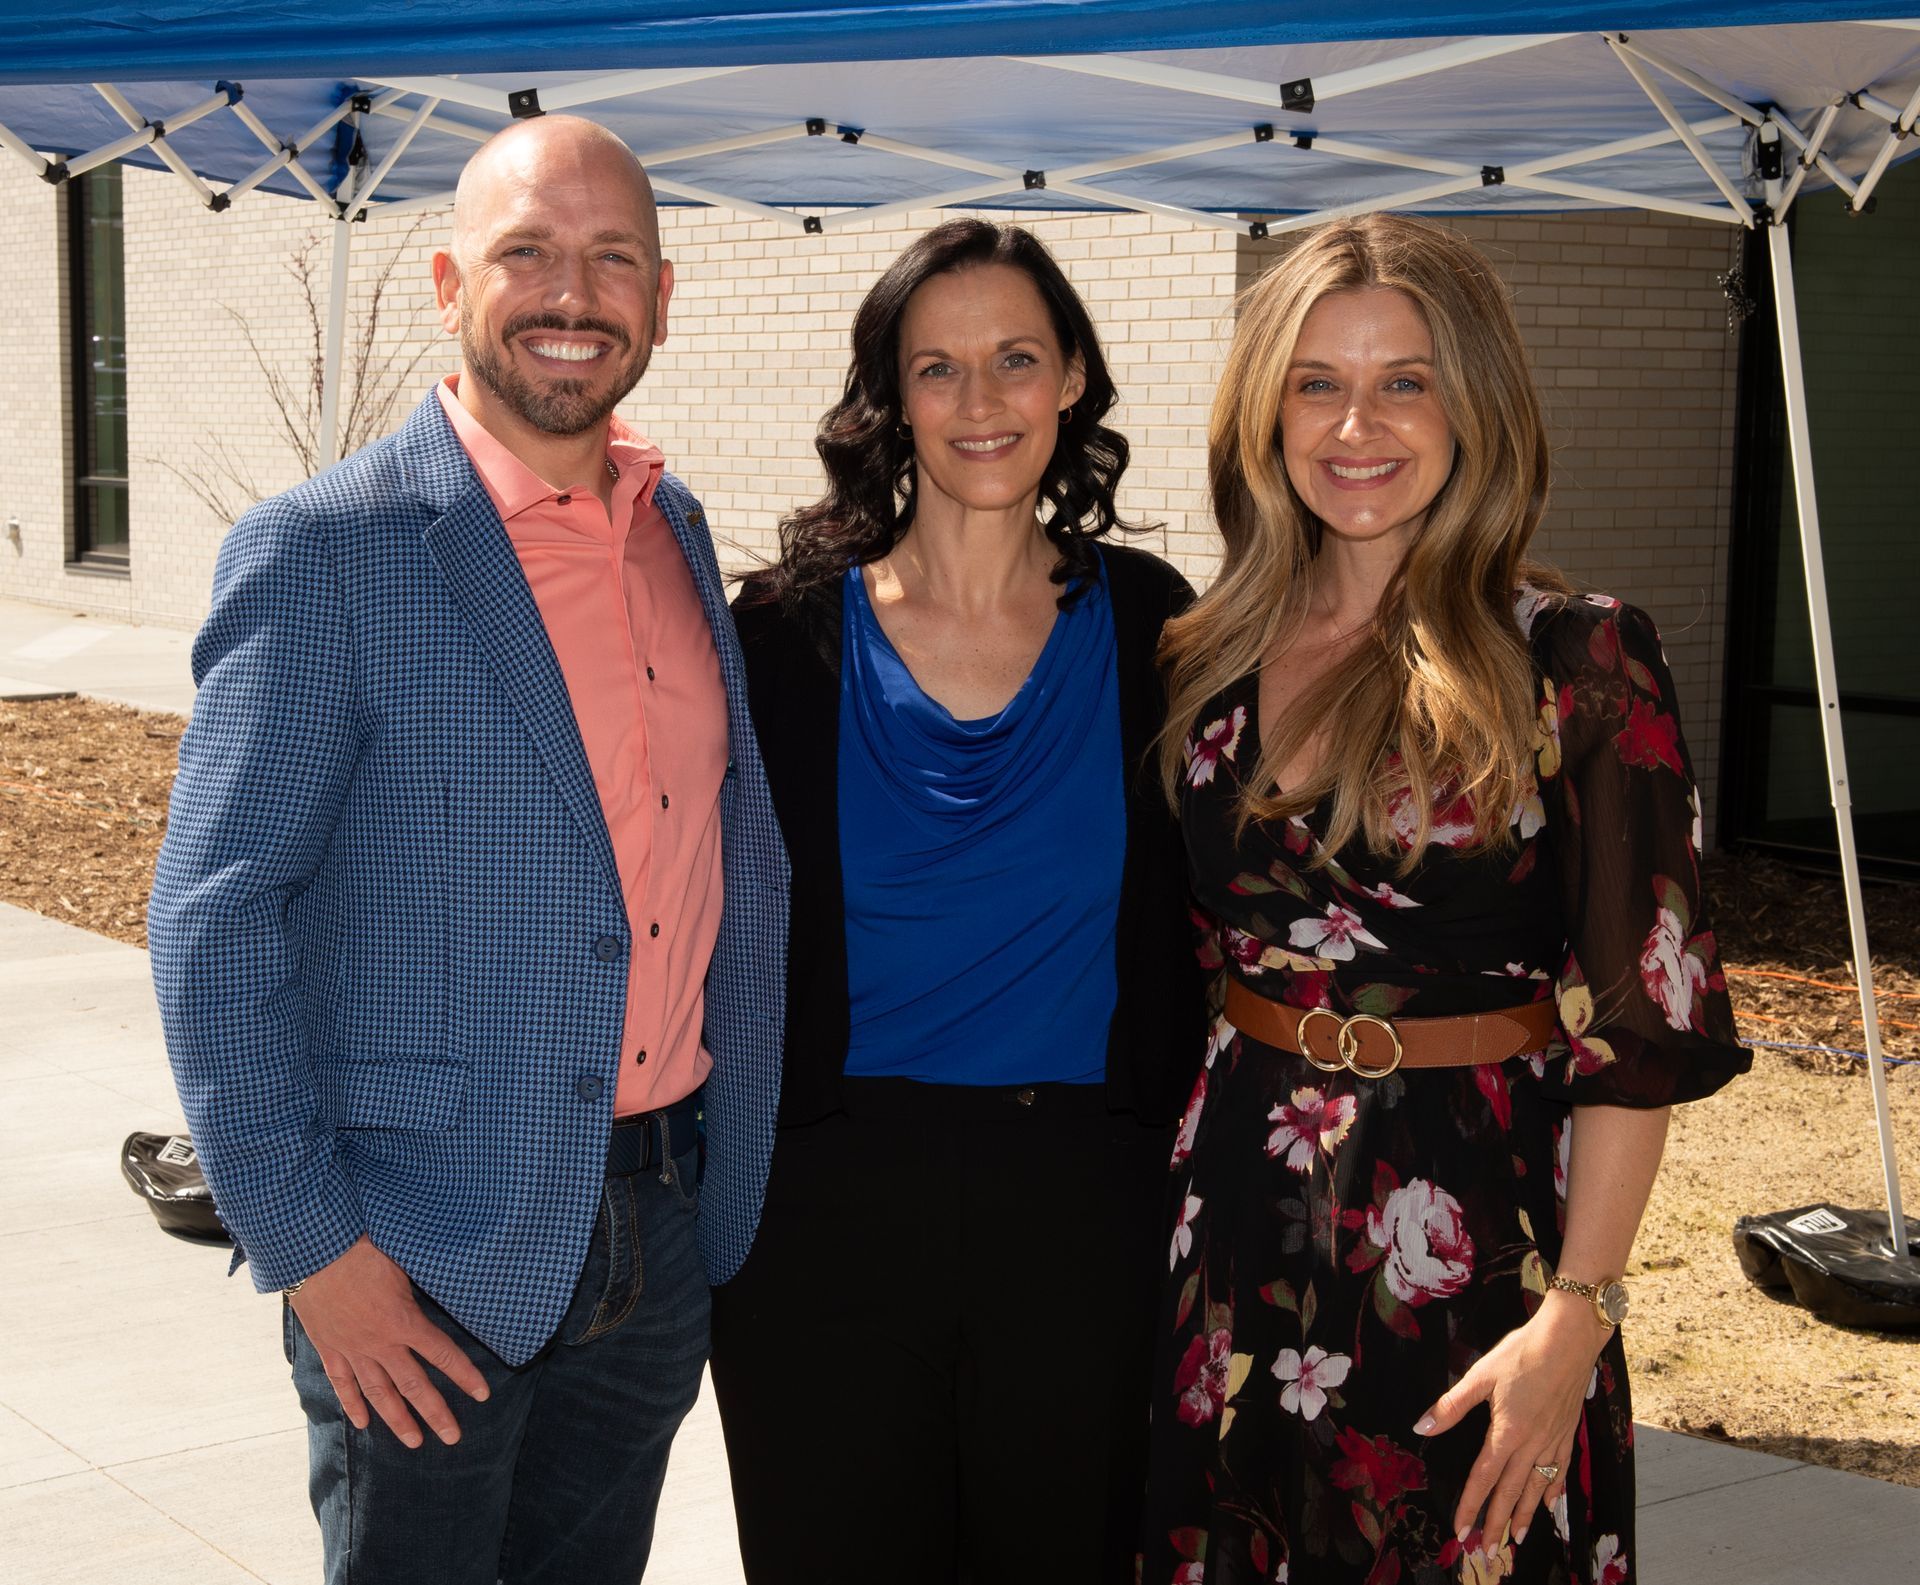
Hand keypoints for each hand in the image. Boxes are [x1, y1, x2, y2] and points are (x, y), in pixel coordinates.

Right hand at [289, 1235, 490, 1448]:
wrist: (314, 1252)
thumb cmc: (363, 1249)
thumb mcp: (404, 1263)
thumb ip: (421, 1286)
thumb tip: (450, 1282)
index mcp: (404, 1322)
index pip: (443, 1355)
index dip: (465, 1376)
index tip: (482, 1395)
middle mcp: (380, 1344)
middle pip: (414, 1386)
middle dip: (436, 1413)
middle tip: (453, 1438)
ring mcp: (352, 1349)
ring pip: (379, 1393)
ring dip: (398, 1420)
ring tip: (414, 1442)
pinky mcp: (329, 1348)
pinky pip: (342, 1384)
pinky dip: (353, 1404)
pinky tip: (363, 1424)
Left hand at [1413, 1291, 1609, 1549]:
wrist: (1568, 1339)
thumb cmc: (1522, 1353)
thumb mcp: (1481, 1375)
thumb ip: (1452, 1405)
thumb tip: (1422, 1426)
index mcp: (1507, 1432)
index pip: (1484, 1478)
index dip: (1470, 1505)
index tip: (1460, 1530)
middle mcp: (1532, 1444)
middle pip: (1511, 1492)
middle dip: (1497, 1523)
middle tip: (1487, 1552)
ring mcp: (1553, 1441)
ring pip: (1537, 1488)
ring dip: (1526, 1516)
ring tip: (1517, 1540)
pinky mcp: (1568, 1433)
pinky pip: (1560, 1471)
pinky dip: (1554, 1491)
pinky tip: (1552, 1504)